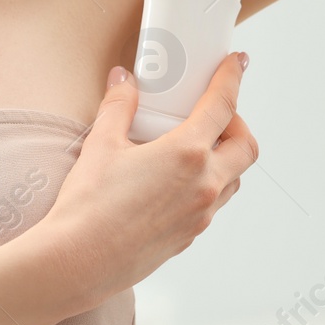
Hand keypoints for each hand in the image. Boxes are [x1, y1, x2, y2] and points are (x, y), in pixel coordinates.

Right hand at [29, 52, 256, 312]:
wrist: (79, 261)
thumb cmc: (89, 205)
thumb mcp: (101, 144)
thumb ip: (118, 106)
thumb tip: (124, 81)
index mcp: (187, 154)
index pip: (222, 106)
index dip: (232, 78)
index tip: (236, 63)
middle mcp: (204, 184)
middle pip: (245, 147)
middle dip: (237, 123)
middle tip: (212, 112)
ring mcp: (200, 214)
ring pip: (234, 179)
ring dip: (226, 157)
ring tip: (194, 146)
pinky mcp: (190, 236)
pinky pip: (213, 203)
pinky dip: (208, 184)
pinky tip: (176, 180)